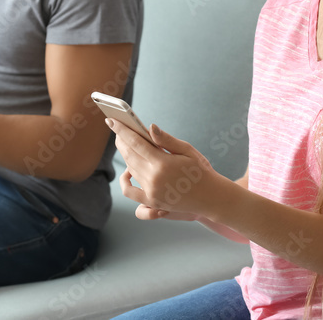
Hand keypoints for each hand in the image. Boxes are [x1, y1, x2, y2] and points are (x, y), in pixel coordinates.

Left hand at [107, 118, 225, 218]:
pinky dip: (125, 180)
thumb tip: (149, 127)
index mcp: (162, 163)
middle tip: (117, 128)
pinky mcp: (152, 202)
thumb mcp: (187, 150)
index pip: (135, 142)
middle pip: (129, 155)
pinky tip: (129, 170)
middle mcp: (153, 179)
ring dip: (125, 154)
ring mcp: (151, 192)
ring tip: (126, 143)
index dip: (121, 130)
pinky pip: (130, 191)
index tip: (111, 120)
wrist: (211, 198)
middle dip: (121, 140)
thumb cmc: (201, 170)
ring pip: (130, 168)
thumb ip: (166, 139)